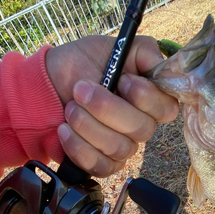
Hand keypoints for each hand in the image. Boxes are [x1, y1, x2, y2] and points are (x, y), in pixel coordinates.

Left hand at [45, 36, 178, 176]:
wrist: (45, 86)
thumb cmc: (81, 65)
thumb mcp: (114, 47)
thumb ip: (145, 52)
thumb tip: (169, 71)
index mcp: (149, 99)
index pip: (167, 109)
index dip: (147, 98)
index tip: (123, 79)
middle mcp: (140, 125)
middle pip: (142, 130)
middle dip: (107, 108)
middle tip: (80, 90)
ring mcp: (122, 147)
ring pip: (119, 147)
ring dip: (88, 125)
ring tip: (70, 109)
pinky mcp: (103, 163)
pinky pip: (102, 166)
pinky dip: (80, 148)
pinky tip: (65, 130)